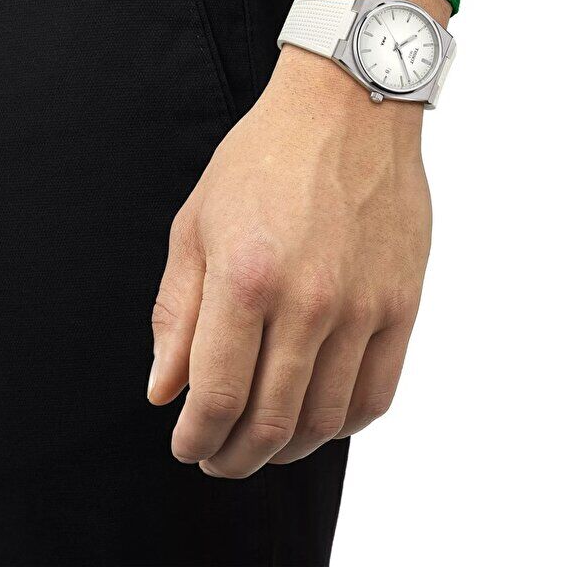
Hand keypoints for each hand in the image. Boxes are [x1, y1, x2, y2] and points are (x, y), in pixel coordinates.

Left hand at [147, 44, 432, 477]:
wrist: (348, 109)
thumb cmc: (264, 158)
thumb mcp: (198, 223)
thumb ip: (178, 313)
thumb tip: (164, 391)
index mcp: (246, 278)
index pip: (216, 396)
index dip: (195, 437)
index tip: (186, 445)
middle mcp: (309, 300)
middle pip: (270, 420)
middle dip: (233, 457)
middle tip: (218, 459)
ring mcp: (364, 305)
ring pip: (325, 419)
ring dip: (287, 449)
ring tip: (265, 443)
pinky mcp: (403, 302)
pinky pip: (377, 393)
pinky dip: (344, 424)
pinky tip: (321, 418)